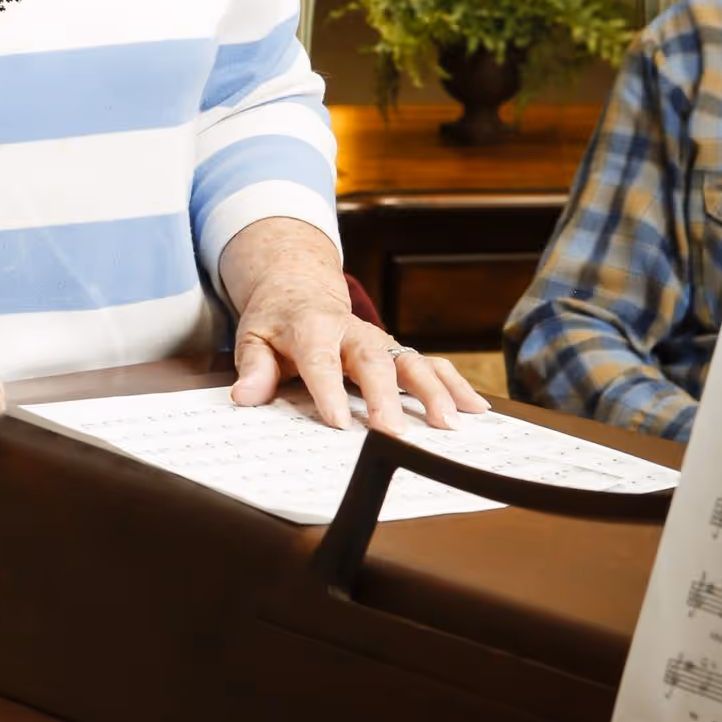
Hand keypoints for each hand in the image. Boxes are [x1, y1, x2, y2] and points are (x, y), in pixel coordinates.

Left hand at [221, 221, 487, 434]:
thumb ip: (253, 367)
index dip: (328, 390)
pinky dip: (454, 384)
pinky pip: (431, 364)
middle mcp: (353, 332)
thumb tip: (246, 397)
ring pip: (412, 362)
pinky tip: (475, 408)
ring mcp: (380, 341)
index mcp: (312, 328)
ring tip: (449, 424)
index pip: (320, 360)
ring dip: (433, 392)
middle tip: (394, 433)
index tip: (337, 423)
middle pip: (374, 362)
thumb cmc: (276, 321)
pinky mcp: (397, 351)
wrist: (298, 288)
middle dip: (386, 398)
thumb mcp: (252, 337)